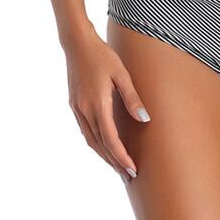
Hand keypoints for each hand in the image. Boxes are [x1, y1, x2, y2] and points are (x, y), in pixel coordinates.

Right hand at [63, 27, 150, 185]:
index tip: (132, 170)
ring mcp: (77, 109)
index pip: (110, 139)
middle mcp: (84, 110)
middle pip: (99, 145)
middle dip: (114, 162)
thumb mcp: (122, 74)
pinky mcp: (74, 105)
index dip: (121, 157)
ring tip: (118, 166)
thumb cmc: (102, 56)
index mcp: (97, 104)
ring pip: (90, 140)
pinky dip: (96, 143)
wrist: (77, 44)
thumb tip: (145, 119)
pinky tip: (104, 146)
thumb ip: (132, 98)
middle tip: (129, 176)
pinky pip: (86, 131)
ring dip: (104, 155)